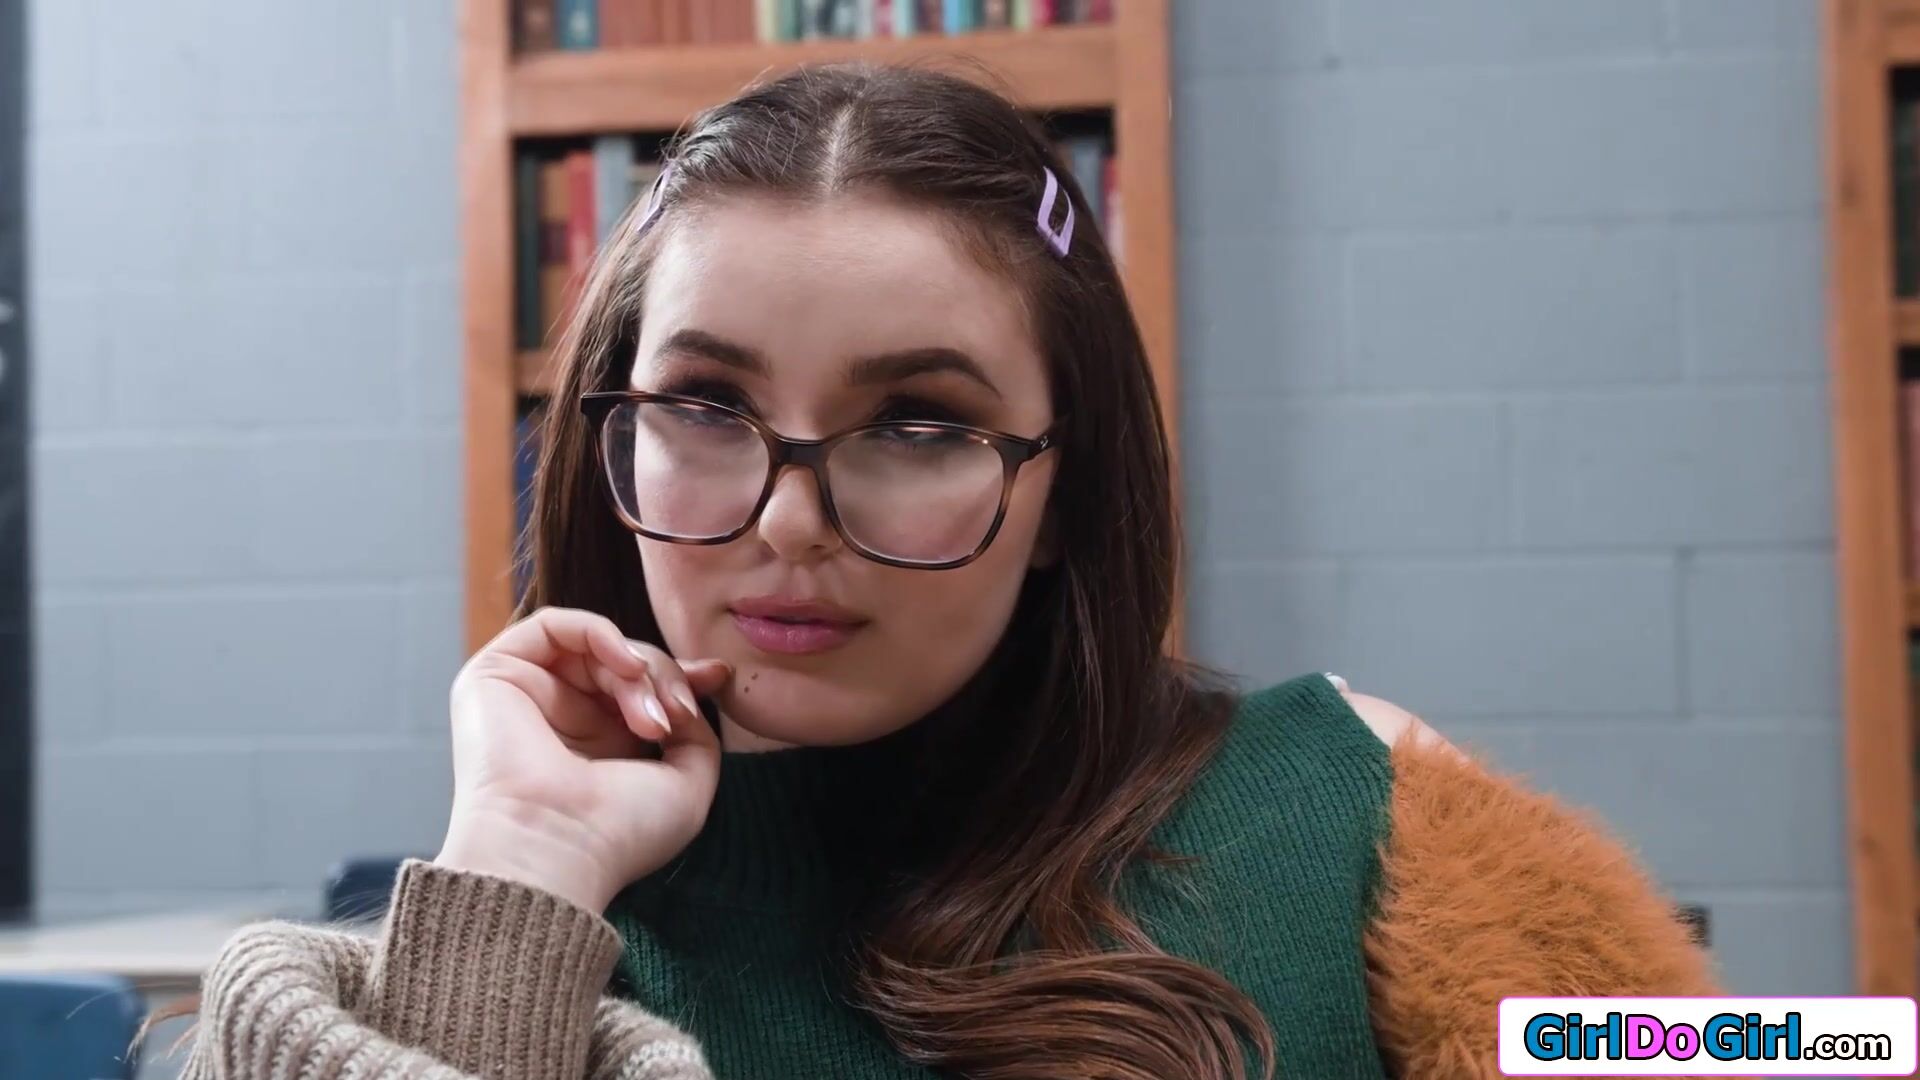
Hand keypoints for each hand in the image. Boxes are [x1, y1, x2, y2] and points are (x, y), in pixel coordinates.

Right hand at [433, 605, 731, 913]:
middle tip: (674, 720)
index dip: (681, 676)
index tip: (717, 676)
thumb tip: (691, 692)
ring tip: (652, 719)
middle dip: (664, 680)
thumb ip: (697, 732)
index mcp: (600, 747)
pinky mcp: (494, 676)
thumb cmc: (618, 833)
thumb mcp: (687, 783)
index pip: (640, 689)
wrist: (556, 850)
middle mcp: (562, 720)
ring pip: (597, 648)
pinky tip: (627, 666)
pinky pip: (553, 625)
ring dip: (640, 670)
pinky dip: (600, 633)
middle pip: (626, 665)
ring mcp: (528, 697)